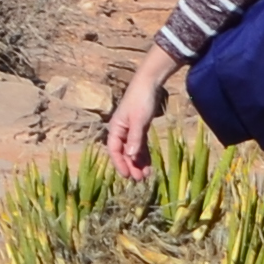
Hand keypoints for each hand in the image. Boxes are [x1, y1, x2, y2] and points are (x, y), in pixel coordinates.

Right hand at [106, 58, 169, 177]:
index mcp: (116, 128)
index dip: (120, 164)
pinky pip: (139, 144)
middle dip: (130, 166)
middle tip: (139, 179)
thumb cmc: (141, 101)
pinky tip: (148, 163)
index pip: (114, 150)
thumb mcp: (139, 121)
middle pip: (123, 153)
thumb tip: (130, 156)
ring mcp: (130, 129)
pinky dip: (143, 154)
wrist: (149, 84)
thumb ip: (135, 139)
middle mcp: (120, 130)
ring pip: (132, 150)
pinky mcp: (139, 127)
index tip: (127, 176)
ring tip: (146, 175)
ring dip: (138, 162)